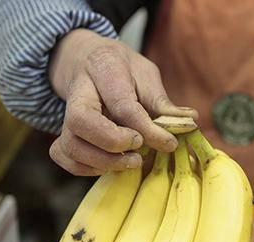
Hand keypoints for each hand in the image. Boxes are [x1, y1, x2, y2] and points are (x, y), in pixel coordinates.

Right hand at [48, 29, 197, 175]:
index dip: (147, 129)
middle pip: (81, 121)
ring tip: (132, 162)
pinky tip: (112, 165)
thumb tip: (190, 121)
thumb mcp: (146, 75)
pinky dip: (86, 168)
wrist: (91, 62)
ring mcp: (66, 114)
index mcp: (105, 69)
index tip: (169, 143)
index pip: (122, 104)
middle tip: (140, 150)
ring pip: (69, 143)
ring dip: (103, 161)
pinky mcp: (63, 132)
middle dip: (113, 142)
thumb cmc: (125, 72)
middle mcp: (80, 92)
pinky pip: (63, 155)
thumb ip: (163, 101)